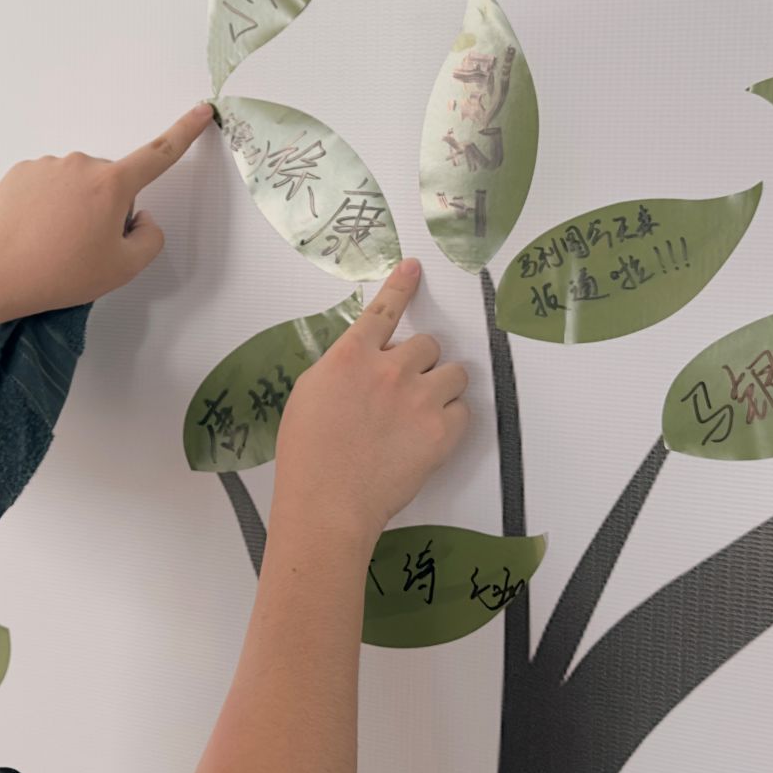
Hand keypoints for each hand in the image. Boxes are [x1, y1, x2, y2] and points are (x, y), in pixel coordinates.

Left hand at [0, 102, 217, 336]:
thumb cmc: (61, 273)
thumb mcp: (123, 268)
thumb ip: (150, 238)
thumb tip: (141, 217)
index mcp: (113, 185)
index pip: (159, 153)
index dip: (185, 131)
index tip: (202, 110)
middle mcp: (82, 164)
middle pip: (111, 182)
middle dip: (108, 207)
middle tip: (86, 246)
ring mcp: (49, 165)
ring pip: (78, 183)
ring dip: (75, 205)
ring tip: (55, 242)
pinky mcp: (21, 171)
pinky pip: (49, 184)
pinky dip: (48, 203)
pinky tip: (35, 230)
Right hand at [273, 260, 467, 545]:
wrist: (327, 503)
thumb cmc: (307, 457)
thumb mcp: (309, 395)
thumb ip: (341, 370)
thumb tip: (364, 364)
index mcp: (350, 356)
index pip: (384, 309)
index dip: (402, 286)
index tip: (415, 269)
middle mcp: (389, 369)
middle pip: (428, 344)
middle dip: (420, 363)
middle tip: (404, 391)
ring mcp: (418, 398)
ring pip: (454, 372)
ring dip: (442, 386)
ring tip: (422, 411)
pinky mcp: (441, 430)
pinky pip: (464, 410)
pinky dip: (452, 420)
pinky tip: (430, 436)